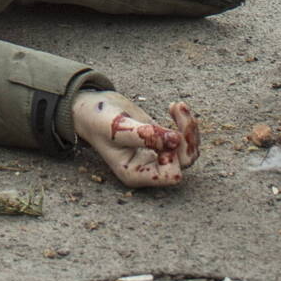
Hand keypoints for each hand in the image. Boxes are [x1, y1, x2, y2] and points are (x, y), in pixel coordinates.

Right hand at [71, 92, 199, 187]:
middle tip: (178, 109)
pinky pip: (184, 139)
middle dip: (186, 136)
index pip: (171, 175)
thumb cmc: (99, 120)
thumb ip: (145, 135)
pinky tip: (175, 106)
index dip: (173, 155)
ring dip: (188, 127)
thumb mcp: (117, 127)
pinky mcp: (162, 142)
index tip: (163, 135)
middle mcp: (149, 168)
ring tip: (177, 106)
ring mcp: (157, 155)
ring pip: (188, 150)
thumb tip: (176, 140)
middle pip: (183, 162)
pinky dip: (185, 122)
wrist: (92, 109)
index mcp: (137, 173)